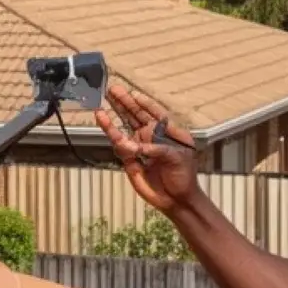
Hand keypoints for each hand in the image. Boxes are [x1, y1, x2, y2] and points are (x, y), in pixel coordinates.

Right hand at [93, 85, 201, 211]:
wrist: (176, 198)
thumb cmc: (183, 175)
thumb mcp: (177, 158)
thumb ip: (157, 149)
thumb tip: (134, 146)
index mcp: (167, 131)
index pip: (155, 112)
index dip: (145, 103)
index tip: (134, 94)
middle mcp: (151, 135)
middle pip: (136, 114)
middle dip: (125, 102)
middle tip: (113, 89)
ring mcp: (139, 146)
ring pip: (125, 125)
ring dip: (115, 113)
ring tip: (104, 100)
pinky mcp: (129, 158)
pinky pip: (119, 143)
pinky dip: (111, 132)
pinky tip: (104, 120)